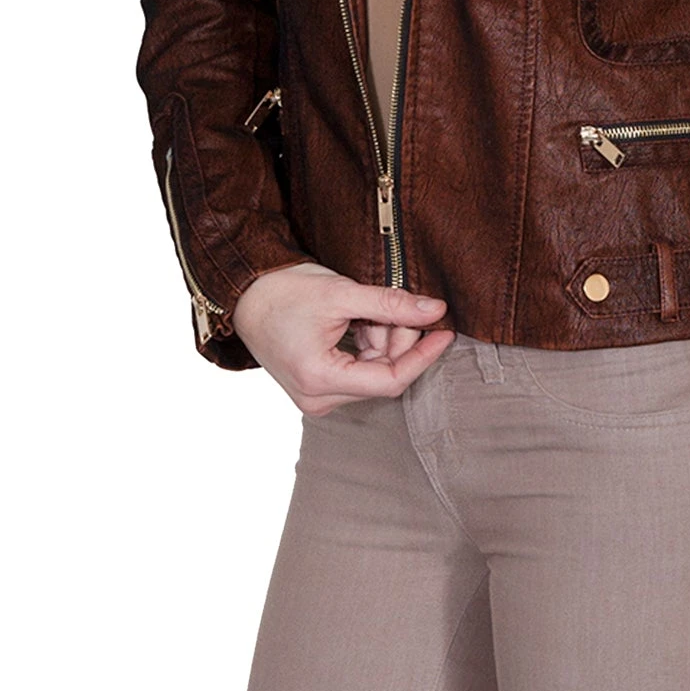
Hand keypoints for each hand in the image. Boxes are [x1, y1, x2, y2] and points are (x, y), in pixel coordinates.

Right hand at [231, 263, 454, 412]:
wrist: (244, 295)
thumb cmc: (284, 292)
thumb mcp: (341, 293)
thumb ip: (390, 305)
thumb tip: (435, 311)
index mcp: (320, 380)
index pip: (390, 380)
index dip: (422, 355)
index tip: (444, 332)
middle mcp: (318, 399)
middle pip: (383, 375)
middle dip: (399, 340)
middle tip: (400, 305)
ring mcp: (316, 396)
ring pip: (373, 372)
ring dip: (383, 340)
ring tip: (368, 308)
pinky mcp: (317, 386)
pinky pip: (358, 371)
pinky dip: (368, 345)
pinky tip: (360, 321)